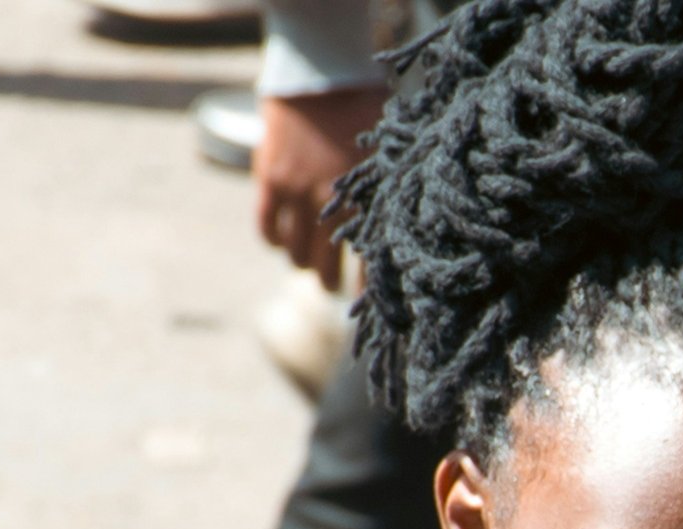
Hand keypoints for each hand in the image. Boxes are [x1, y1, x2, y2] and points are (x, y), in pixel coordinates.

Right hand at [254, 85, 390, 289]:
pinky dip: (274, 241)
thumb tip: (415, 221)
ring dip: (303, 264)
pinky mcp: (270, 180)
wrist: (319, 68)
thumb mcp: (389, 145)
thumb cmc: (365, 103)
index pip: (371, 259)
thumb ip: (393, 184)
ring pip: (297, 254)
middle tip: (332, 286)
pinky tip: (281, 242)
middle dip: (331, 283)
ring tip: (309, 265)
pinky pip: (268, 228)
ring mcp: (298, 192)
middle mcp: (333, 201)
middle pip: (328, 266)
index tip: (373, 306)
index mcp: (368, 196)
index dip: (370, 289)